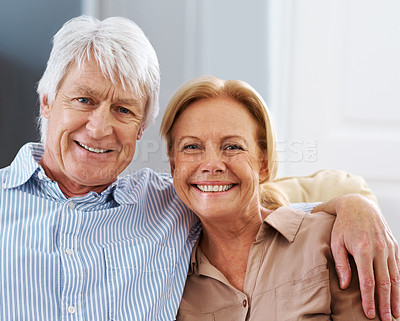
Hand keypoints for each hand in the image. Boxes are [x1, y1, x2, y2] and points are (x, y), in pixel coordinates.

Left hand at [313, 194, 399, 319]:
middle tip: (386, 320)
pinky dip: (399, 282)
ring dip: (396, 296)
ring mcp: (389, 247)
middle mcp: (379, 249)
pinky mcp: (394, 245)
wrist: (358, 206)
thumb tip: (344, 286)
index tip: (370, 314)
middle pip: (384, 282)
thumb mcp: (336, 242)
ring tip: (396, 313)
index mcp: (362, 250)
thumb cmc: (342, 226)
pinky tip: (398, 293)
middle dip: (386, 304)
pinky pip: (398, 267)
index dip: (369, 299)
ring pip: (395, 277)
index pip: (368, 281)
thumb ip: (341, 264)